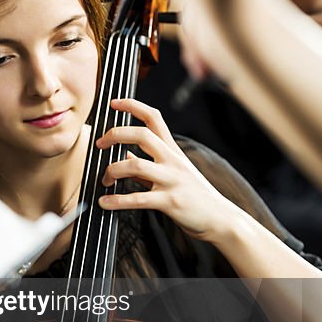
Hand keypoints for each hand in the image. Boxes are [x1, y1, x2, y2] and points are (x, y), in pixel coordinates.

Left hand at [95, 98, 235, 239]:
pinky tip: (104, 202)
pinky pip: (138, 199)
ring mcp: (172, 180)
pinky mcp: (171, 202)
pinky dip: (117, 201)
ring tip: (105, 180)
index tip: (114, 102)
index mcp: (173, 151)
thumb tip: (126, 154)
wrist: (221, 219)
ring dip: (113, 170)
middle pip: (142, 134)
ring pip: (136, 165)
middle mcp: (173, 161)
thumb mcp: (174, 173)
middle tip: (100, 143)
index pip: (154, 117)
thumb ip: (149, 163)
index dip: (133, 106)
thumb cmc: (196, 196)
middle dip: (115, 134)